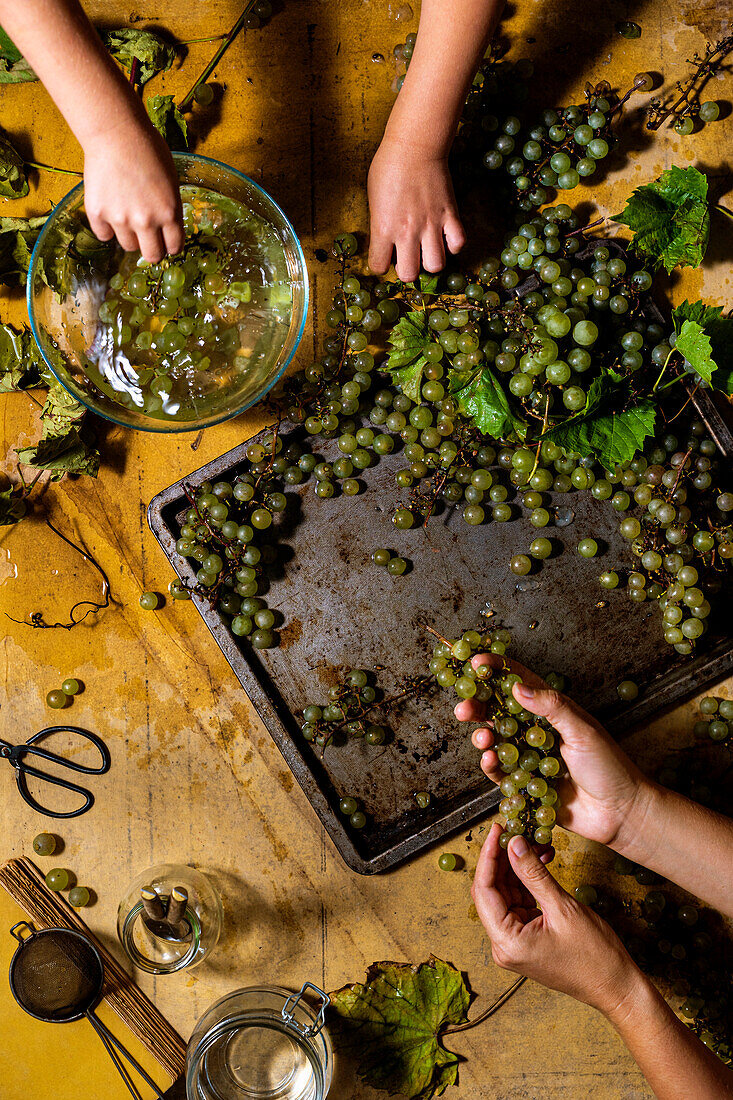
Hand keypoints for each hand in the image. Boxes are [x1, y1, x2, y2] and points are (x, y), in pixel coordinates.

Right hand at [83, 122, 183, 261]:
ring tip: (127, 213)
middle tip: (148, 239)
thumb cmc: (147, 148)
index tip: (166, 242)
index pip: (174, 247)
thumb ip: (169, 206)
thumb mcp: (171, 179)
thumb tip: (167, 227)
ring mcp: (120, 219)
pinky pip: (104, 235)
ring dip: (129, 235)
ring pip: (128, 246)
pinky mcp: (98, 214)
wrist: (115, 132)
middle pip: (151, 255)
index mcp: (169, 213)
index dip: (170, 245)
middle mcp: (146, 221)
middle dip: (152, 249)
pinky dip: (107, 227)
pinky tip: (110, 210)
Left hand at [367, 136, 465, 281]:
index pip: (379, 266)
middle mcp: (407, 231)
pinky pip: (458, 243)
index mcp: (383, 228)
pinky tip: (445, 236)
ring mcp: (431, 224)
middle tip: (407, 256)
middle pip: (410, 274)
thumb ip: (381, 225)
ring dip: (431, 261)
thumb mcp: (374, 200)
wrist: (415, 145)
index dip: (380, 264)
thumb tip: (388, 241)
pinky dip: (453, 245)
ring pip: (436, 265)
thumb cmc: (388, 167)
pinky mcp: (451, 215)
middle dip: (407, 270)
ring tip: (427, 249)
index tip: (384, 255)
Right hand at [455, 654, 656, 856]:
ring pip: (497, 741)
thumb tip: (518, 687)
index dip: (498, 671)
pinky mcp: (526, 783)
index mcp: (553, 710)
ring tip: (480, 739)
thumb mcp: (582, 730)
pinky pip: (501, 772)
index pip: (520, 683)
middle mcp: (538, 731)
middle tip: (463, 707)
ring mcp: (530, 757)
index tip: (476, 664)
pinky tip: (490, 759)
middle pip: (500, 712)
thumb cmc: (608, 766)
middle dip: (479, 707)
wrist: (619, 813)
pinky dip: (491, 765)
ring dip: (483, 737)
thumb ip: (551, 707)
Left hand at [473, 823, 641, 1014]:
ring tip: (535, 843)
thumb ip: (532, 873)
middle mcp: (503, 944)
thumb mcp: (562, 907)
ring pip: (506, 894)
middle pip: (492, 891)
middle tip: (516, 831)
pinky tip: (539, 862)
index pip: (483, 890)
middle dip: (504, 859)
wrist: (617, 986)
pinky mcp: (526, 938)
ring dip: (517, 868)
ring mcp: (514, 942)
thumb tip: (513, 843)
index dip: (488, 856)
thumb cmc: (594, 955)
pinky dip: (527, 882)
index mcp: (506, 942)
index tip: (497, 830)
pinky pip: (519, 903)